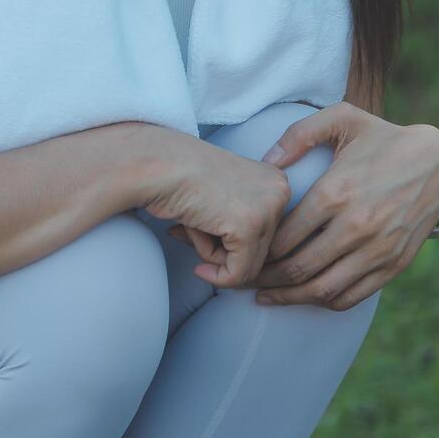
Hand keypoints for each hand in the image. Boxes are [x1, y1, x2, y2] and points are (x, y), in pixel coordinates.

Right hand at [138, 128, 290, 288]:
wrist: (157, 164)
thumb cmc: (180, 176)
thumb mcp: (223, 198)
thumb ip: (239, 225)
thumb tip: (239, 268)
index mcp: (276, 182)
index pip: (265, 236)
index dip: (229, 241)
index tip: (202, 226)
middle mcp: (281, 192)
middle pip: (259, 252)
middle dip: (222, 250)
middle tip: (190, 229)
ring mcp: (268, 209)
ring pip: (248, 265)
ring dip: (213, 255)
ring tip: (192, 225)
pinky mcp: (250, 227)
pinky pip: (237, 273)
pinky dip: (214, 271)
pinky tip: (192, 239)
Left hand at [252, 102, 438, 309]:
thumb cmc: (384, 139)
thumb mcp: (343, 119)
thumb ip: (299, 134)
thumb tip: (267, 162)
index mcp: (336, 192)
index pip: (283, 238)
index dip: (257, 252)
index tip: (245, 254)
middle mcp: (356, 226)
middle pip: (297, 269)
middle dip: (265, 280)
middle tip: (246, 280)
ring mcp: (377, 249)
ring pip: (322, 290)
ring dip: (290, 297)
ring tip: (268, 295)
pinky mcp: (393, 265)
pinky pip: (351, 297)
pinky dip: (324, 301)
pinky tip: (306, 295)